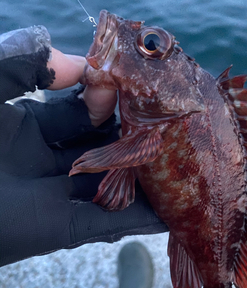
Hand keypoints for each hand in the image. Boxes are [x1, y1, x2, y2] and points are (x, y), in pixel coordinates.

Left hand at [0, 27, 167, 266]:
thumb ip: (21, 63)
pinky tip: (171, 210)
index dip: (109, 97)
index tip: (139, 86)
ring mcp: (56, 197)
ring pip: (111, 184)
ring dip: (143, 178)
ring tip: (183, 165)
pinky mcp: (60, 230)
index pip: (82, 108)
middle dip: (134, 136)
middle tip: (173, 125)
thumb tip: (74, 58)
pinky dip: (139, 218)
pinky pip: (107, 222)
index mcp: (29, 125)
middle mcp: (48, 160)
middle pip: (103, 146)